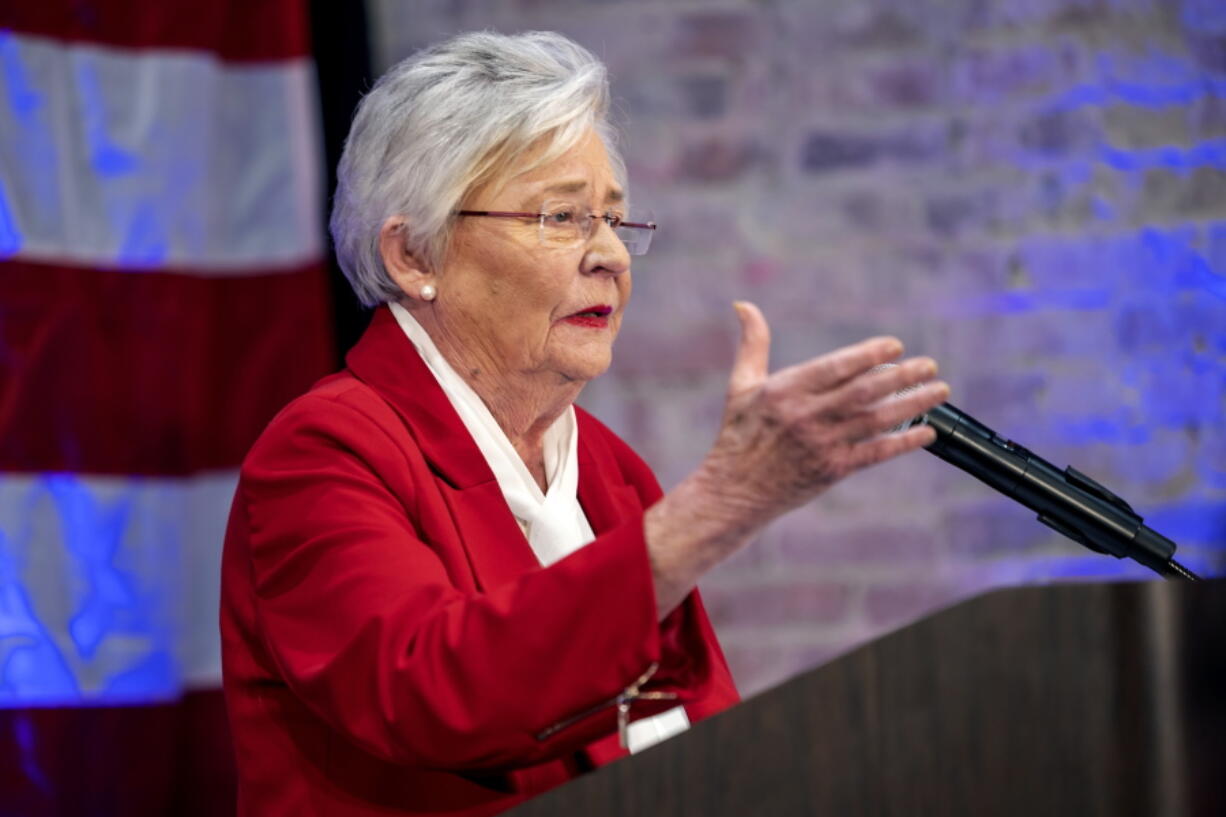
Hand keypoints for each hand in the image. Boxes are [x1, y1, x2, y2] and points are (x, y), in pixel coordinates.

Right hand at [698, 301, 947, 529]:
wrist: (733, 492)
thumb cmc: (738, 434)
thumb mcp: (741, 385)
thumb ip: (752, 344)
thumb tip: (743, 304)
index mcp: (785, 391)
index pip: (835, 367)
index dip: (868, 355)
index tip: (896, 345)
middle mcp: (806, 416)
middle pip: (864, 392)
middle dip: (902, 376)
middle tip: (930, 364)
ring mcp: (822, 445)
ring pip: (876, 420)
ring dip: (912, 404)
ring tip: (940, 390)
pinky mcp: (832, 470)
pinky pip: (875, 453)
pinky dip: (903, 442)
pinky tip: (927, 432)